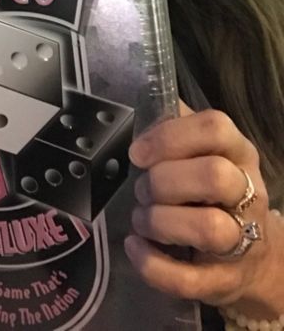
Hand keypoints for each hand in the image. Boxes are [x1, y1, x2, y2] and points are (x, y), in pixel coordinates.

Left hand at [125, 102, 280, 310]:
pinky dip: (152, 264)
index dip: (170, 137)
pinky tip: (134, 247)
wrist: (254, 258)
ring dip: (160, 221)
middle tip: (143, 189)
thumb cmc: (214, 193)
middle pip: (214, 176)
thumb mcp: (202, 154)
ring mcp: (242, 241)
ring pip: (209, 228)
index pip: (215, 128)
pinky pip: (188, 279)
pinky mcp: (224, 282)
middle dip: (165, 181)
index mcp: (238, 153)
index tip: (138, 153)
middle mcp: (248, 193)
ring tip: (142, 218)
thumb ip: (176, 127)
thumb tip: (144, 106)